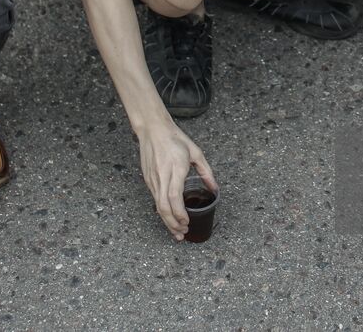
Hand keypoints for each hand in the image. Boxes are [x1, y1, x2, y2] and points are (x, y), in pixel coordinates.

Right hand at [137, 121, 216, 240]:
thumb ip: (206, 172)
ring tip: (176, 231)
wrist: (153, 130)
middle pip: (163, 207)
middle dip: (173, 223)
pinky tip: (169, 218)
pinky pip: (155, 200)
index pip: (173, 197)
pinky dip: (162, 212)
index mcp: (175, 169)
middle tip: (182, 233)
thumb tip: (214, 189)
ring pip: (157, 206)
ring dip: (166, 221)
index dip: (179, 213)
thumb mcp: (195, 152)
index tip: (187, 222)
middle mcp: (162, 176)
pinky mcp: (148, 180)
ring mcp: (153, 179)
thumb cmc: (174, 139)